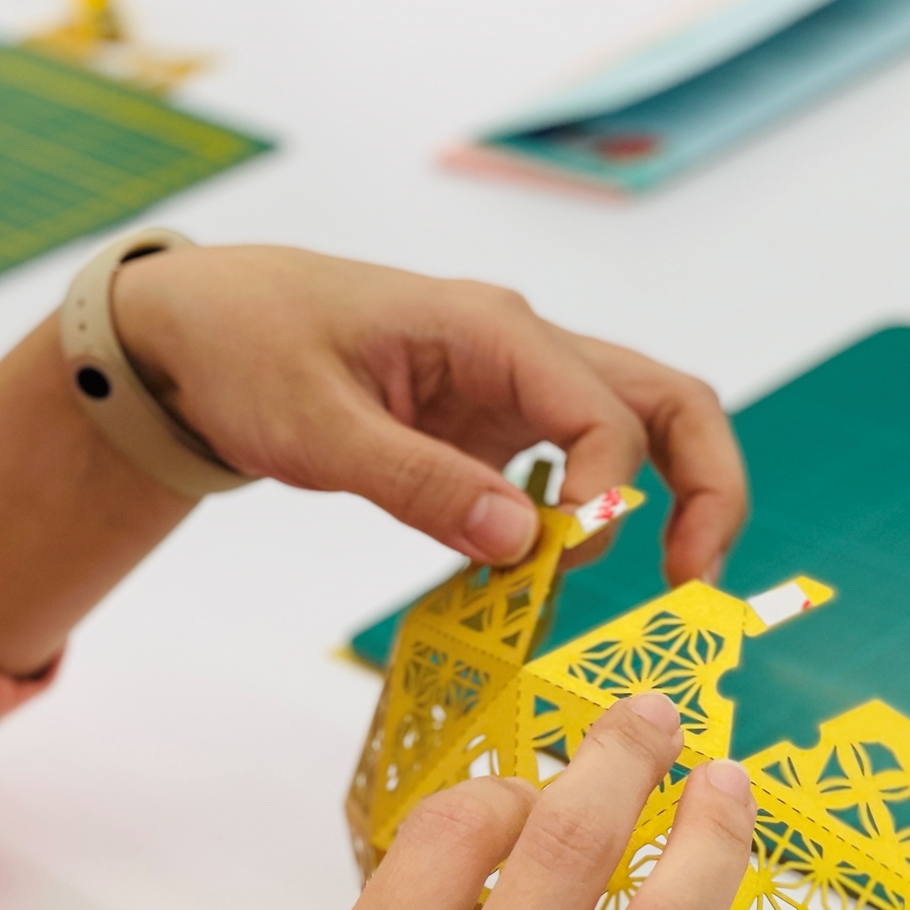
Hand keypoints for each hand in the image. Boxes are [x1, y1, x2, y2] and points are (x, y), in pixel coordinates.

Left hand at [0, 245, 745, 676]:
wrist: (200, 328)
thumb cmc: (249, 353)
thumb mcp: (315, 426)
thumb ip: (419, 484)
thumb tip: (524, 545)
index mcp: (493, 329)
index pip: (605, 412)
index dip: (610, 494)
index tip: (561, 561)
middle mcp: (529, 348)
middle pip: (673, 402)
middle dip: (709, 489)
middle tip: (692, 582)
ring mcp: (524, 383)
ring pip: (648, 427)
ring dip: (671, 501)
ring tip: (640, 581)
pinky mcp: (506, 421)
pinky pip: (589, 460)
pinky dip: (603, 513)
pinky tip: (557, 564)